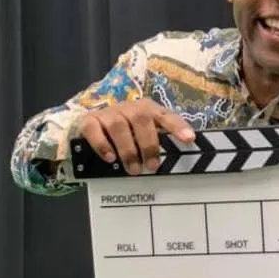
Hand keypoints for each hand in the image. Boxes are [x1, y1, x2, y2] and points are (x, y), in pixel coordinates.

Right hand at [77, 99, 194, 173]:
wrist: (92, 126)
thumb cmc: (126, 134)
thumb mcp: (144, 136)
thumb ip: (158, 143)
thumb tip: (177, 163)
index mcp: (148, 110)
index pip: (165, 115)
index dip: (178, 126)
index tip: (189, 139)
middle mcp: (129, 108)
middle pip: (142, 119)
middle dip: (148, 145)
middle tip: (152, 166)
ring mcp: (108, 113)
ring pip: (118, 126)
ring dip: (128, 150)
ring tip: (134, 169)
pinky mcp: (88, 121)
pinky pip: (94, 130)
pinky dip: (102, 145)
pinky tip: (110, 159)